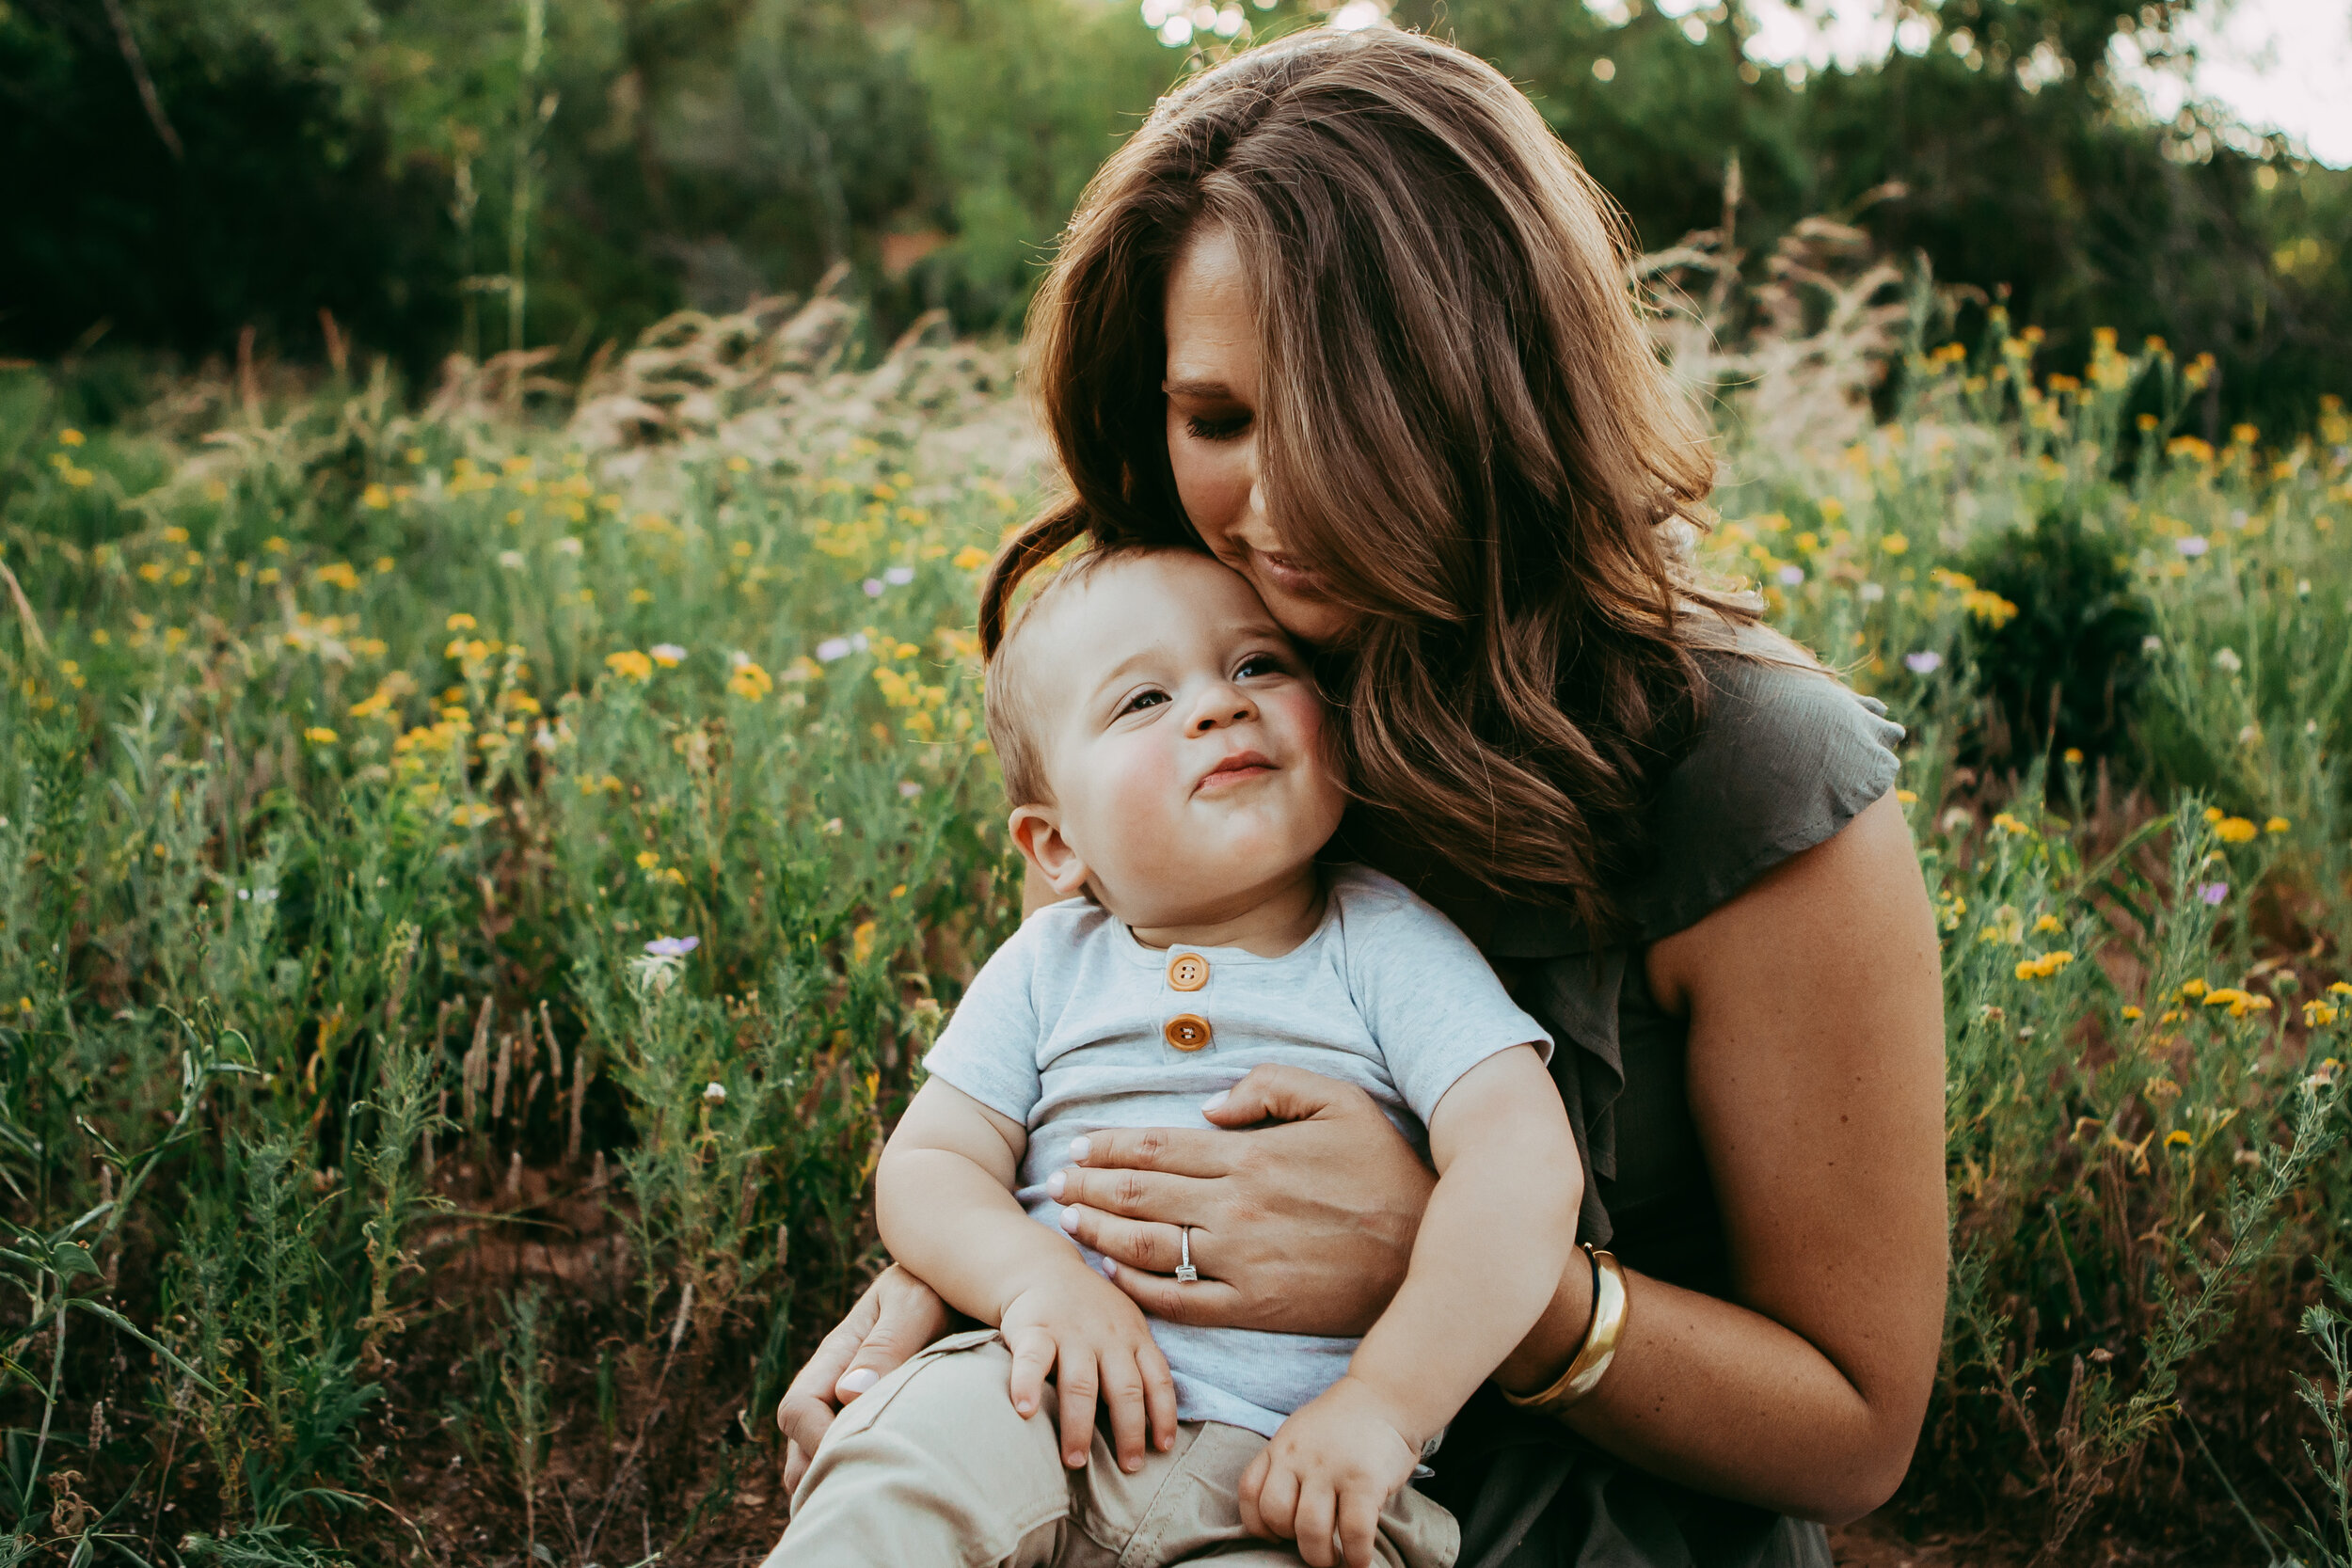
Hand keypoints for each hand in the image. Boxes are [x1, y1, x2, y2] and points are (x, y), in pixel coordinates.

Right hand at [775, 1263, 949, 1493]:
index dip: (815, 1440)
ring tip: (874, 1503)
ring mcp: (854, 1404)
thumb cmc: (937, 1289)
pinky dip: (864, 1476)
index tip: (856, 1455)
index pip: (797, 1410)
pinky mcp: (884, 1418)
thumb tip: (849, 1394)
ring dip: (839, 1479)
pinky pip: (859, 1455)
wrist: (965, 1286)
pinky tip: (893, 1489)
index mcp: (836, 1356)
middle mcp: (837, 1384)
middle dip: (819, 1475)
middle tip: (859, 1499)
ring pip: (823, 1457)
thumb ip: (886, 1344)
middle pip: (800, 1445)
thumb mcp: (915, 1305)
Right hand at [1000, 1264, 1178, 1473]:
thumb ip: (1139, 1364)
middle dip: (1129, 1432)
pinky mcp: (1034, 1328)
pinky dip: (1028, 1386)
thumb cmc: (1090, 1311)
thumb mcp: (1125, 1326)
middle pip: (1125, 1389)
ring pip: (1081, 1383)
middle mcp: (1107, 1336)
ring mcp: (1071, 1332)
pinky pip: (1032, 1360)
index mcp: (1134, 1337)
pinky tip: (1025, 1411)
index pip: (1157, 1379)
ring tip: (1075, 1460)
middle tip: (1128, 1468)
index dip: (1164, 1414)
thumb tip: (1157, 1425)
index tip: (1163, 1448)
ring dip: (1079, 1425)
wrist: (1042, 1267)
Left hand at [1047, 1065, 1435, 1334]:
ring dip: (1101, 1233)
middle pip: (1140, 1194)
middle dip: (1089, 1185)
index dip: (1108, 1145)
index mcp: (1251, 1155)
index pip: (1157, 1147)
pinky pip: (1180, 1301)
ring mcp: (1242, 1262)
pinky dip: (1139, 1289)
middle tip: (1057, 1181)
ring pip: (1148, 1248)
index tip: (1078, 1144)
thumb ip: (1271, 1085)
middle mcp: (1236, 1208)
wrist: (1425, 1252)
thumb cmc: (1383, 1168)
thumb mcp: (1339, 1100)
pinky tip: (1114, 1275)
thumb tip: (1208, 1104)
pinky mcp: (1254, 1307)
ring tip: (1070, 1221)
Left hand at [1240, 1376, 1419, 1567]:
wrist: (1387, 1396)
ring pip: (1310, 1530)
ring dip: (1321, 1556)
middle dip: (1292, 1543)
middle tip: (1313, 1547)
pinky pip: (1354, 1532)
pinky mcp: (1365, 1481)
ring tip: (1336, 1559)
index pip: (1250, 1493)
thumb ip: (1287, 1465)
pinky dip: (1356, 1555)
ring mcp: (1332, 1468)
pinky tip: (1360, 1560)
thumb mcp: (1301, 1433)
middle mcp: (1299, 1457)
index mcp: (1280, 1447)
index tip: (1276, 1536)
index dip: (1258, 1524)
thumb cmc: (1344, 1424)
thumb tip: (1282, 1517)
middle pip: (1276, 1515)